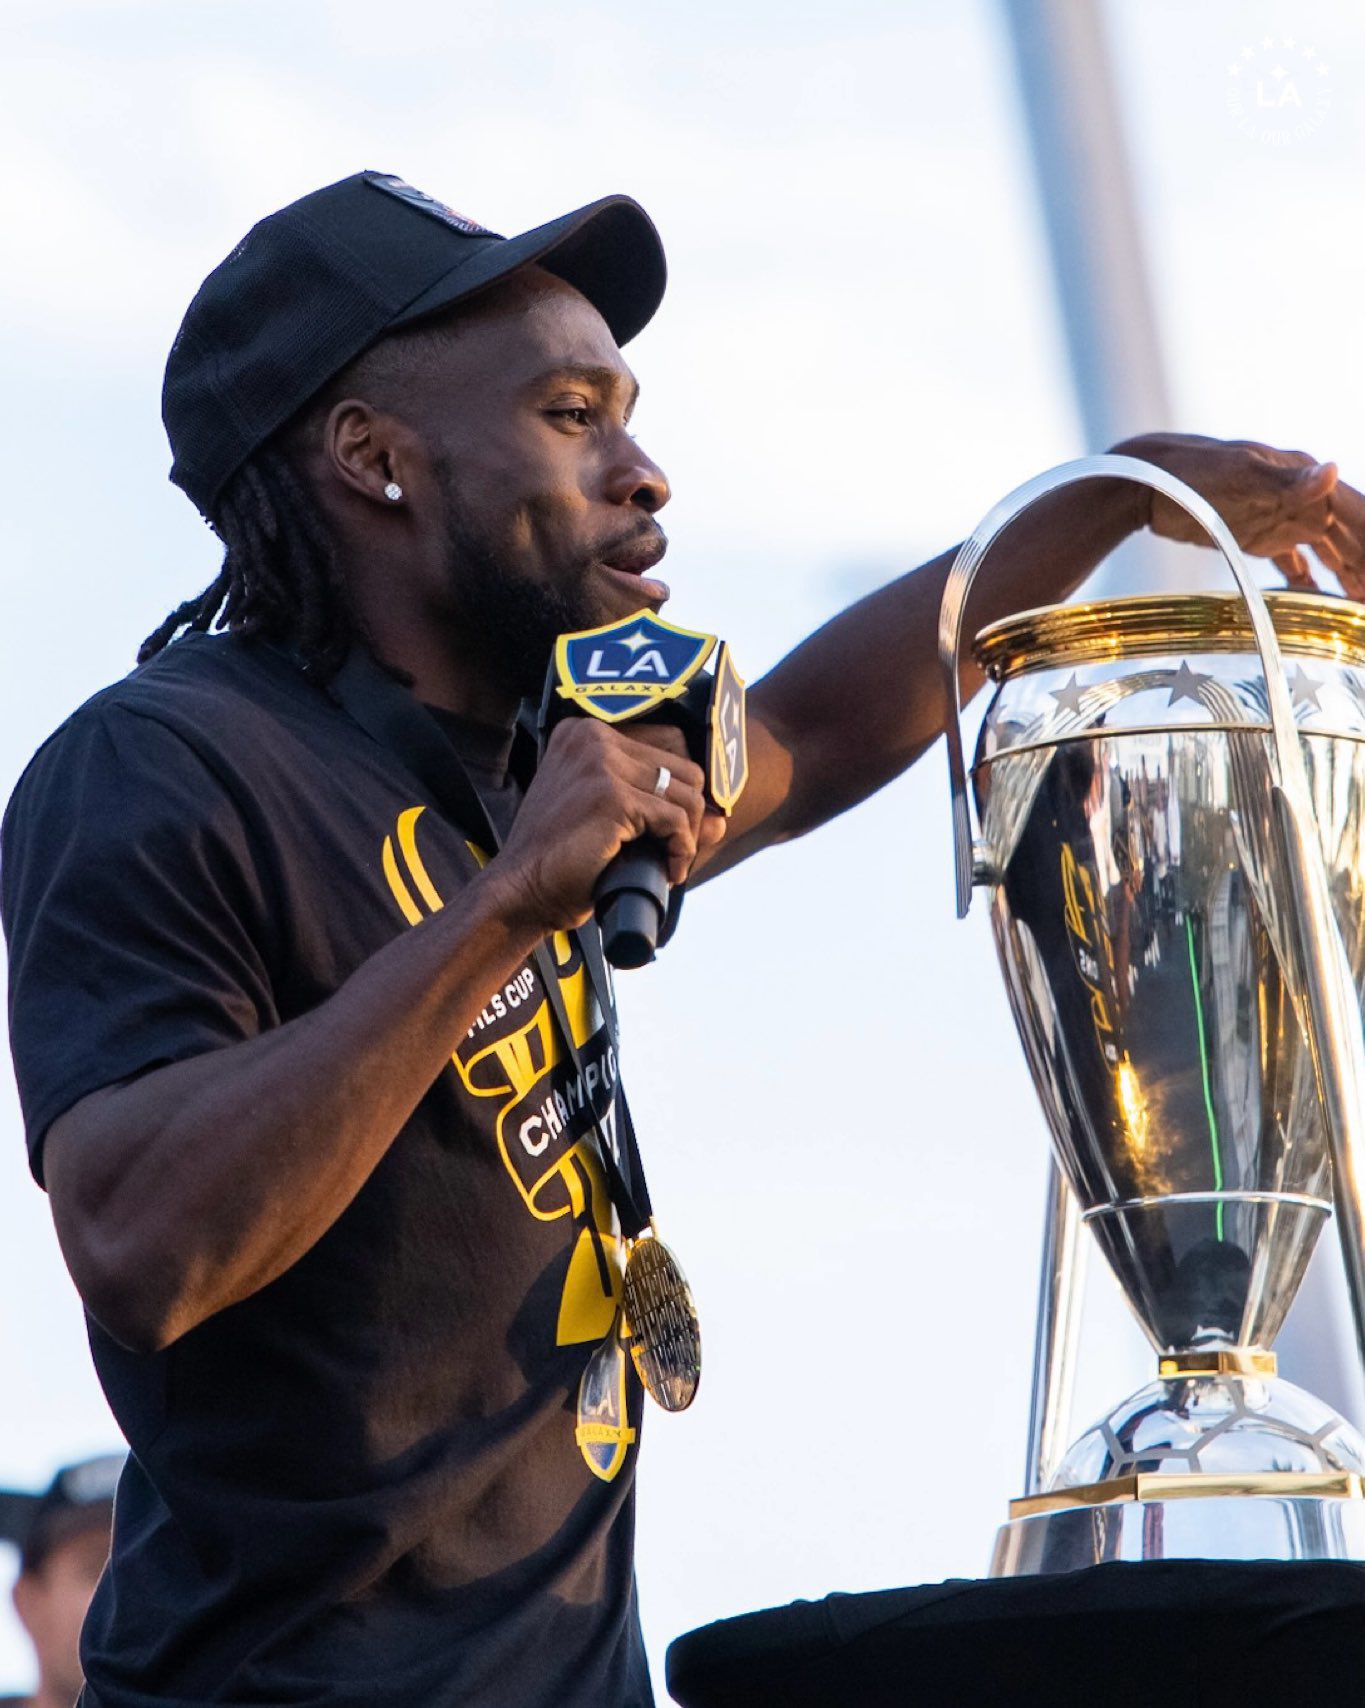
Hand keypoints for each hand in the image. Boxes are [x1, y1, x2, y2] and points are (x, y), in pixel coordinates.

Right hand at [489, 718, 726, 933]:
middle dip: (690, 815)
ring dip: (688, 836)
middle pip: (684, 766)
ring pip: (687, 793)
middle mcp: (592, 736)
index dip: (683, 790)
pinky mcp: (611, 795)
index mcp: (585, 732)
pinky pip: (676, 821)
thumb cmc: (562, 862)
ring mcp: (600, 763)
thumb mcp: (615, 824)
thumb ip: (662, 811)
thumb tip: (721, 819)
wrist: (522, 892)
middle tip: (675, 851)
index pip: (669, 743)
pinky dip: (681, 851)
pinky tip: (667, 872)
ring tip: (669, 864)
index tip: (678, 827)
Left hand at [1114, 431, 1364, 597]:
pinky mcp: (1256, 536)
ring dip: (1345, 573)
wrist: (1146, 479)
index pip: (1353, 511)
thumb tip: (1332, 470)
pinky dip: (1306, 579)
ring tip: (1361, 601)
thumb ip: (1287, 481)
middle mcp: (1298, 496)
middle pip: (1344, 535)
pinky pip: (1291, 561)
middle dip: (1361, 562)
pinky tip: (1317, 597)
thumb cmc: (1193, 471)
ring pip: (1325, 549)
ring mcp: (1278, 517)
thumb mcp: (1241, 474)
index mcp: (1303, 475)